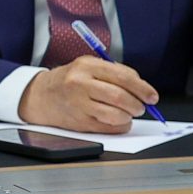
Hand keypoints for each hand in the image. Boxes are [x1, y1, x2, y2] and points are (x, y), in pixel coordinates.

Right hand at [19, 55, 156, 134]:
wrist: (40, 96)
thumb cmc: (70, 81)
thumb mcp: (88, 67)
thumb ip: (114, 73)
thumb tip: (142, 89)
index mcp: (87, 65)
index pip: (123, 77)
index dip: (142, 88)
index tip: (152, 96)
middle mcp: (80, 83)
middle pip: (120, 97)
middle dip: (137, 105)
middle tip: (141, 107)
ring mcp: (78, 104)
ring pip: (115, 115)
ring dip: (128, 117)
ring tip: (128, 114)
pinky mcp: (78, 122)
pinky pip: (108, 128)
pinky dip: (119, 126)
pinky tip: (117, 121)